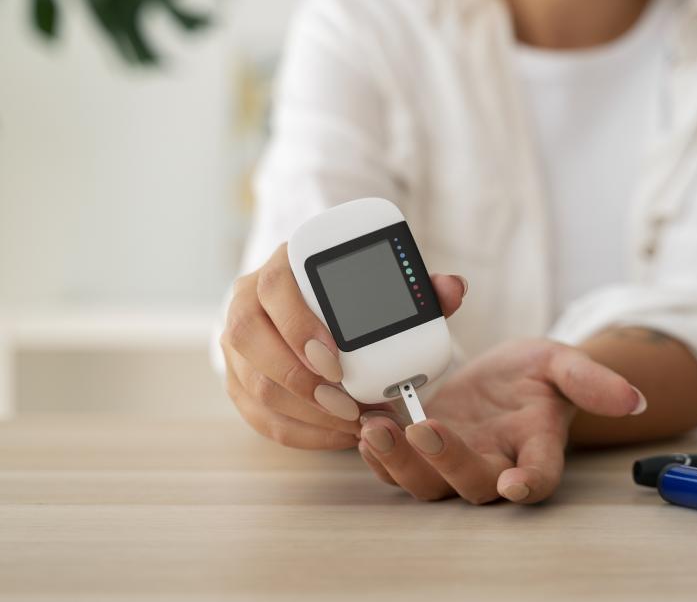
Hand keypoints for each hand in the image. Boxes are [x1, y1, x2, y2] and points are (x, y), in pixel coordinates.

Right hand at [220, 243, 467, 449]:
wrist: (313, 306)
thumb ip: (418, 287)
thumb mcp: (383, 283)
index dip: (299, 326)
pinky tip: (339, 435)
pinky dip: (302, 432)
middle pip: (251, 339)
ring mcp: (236, 345)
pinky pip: (259, 416)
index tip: (335, 360)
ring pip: (254, 385)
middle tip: (349, 404)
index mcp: (282, 266)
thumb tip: (453, 289)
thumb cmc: (352, 295)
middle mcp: (247, 301)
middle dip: (301, 380)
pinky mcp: (238, 381)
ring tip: (353, 422)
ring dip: (306, 412)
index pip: (274, 289)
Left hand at [357, 338, 645, 503]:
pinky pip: (395, 467)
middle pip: (473, 485)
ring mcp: (455, 460)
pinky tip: (364, 424)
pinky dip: (377, 453)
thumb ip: (591, 380)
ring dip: (400, 462)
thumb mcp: (563, 364)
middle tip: (425, 428)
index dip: (529, 483)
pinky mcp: (421, 451)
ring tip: (376, 427)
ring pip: (427, 484)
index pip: (540, 476)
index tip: (516, 483)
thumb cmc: (537, 375)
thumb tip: (633, 398)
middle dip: (447, 462)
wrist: (504, 377)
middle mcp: (495, 464)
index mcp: (536, 447)